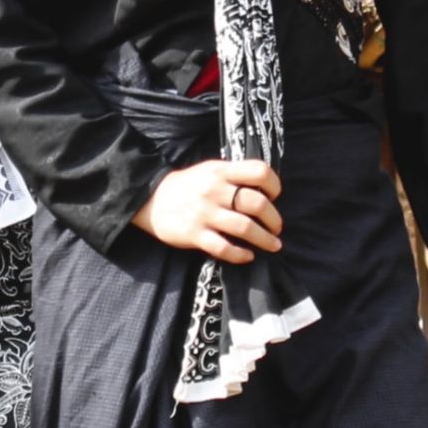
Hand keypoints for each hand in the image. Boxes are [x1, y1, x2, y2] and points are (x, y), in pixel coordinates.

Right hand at [132, 158, 281, 264]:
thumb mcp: (210, 171)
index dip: (274, 184)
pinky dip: (240, 254)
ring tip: (273, 245)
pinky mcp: (194, 234)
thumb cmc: (187, 185)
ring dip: (265, 239)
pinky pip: (223, 248)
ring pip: (245, 228)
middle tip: (276, 228)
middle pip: (257, 204)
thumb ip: (234, 176)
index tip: (275, 196)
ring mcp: (204, 213)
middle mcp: (214, 191)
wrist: (150, 199)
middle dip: (274, 220)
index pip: (259, 171)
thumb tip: (265, 191)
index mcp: (221, 172)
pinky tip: (248, 256)